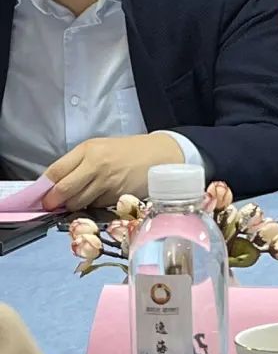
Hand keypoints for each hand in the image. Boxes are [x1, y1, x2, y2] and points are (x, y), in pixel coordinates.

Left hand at [42, 134, 184, 210]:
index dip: (44, 187)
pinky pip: (96, 206)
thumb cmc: (128, 151)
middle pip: (64, 190)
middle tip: (52, 205)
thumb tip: (54, 185)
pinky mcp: (118, 196)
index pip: (55, 171)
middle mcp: (96, 166)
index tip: (41, 195)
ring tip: (77, 200)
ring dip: (73, 205)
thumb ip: (78, 163)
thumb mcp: (100, 148)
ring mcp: (108, 182)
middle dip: (54, 202)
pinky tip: (99, 198)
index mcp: (88, 150)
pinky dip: (93, 205)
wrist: (161, 155)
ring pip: (78, 202)